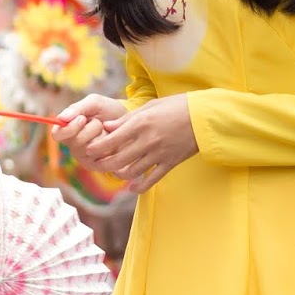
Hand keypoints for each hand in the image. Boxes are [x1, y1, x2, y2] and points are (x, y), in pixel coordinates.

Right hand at [56, 93, 128, 166]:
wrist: (129, 120)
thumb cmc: (108, 110)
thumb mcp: (94, 103)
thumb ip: (77, 108)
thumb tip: (61, 118)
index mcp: (67, 130)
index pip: (57, 135)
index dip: (69, 128)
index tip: (82, 119)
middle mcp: (73, 146)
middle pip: (74, 142)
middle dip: (90, 129)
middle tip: (99, 123)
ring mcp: (85, 157)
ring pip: (88, 149)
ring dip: (101, 136)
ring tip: (106, 131)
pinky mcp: (97, 166)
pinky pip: (100, 158)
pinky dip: (108, 146)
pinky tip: (112, 141)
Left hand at [76, 95, 197, 194]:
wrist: (205, 116)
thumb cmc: (177, 106)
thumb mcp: (150, 106)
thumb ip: (127, 119)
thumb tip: (107, 127)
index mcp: (141, 123)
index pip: (111, 140)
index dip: (97, 147)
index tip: (89, 150)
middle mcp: (147, 140)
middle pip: (118, 159)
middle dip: (103, 164)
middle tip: (96, 163)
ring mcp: (159, 154)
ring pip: (132, 171)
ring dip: (119, 174)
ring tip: (113, 172)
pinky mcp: (170, 163)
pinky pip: (151, 179)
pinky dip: (139, 186)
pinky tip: (132, 187)